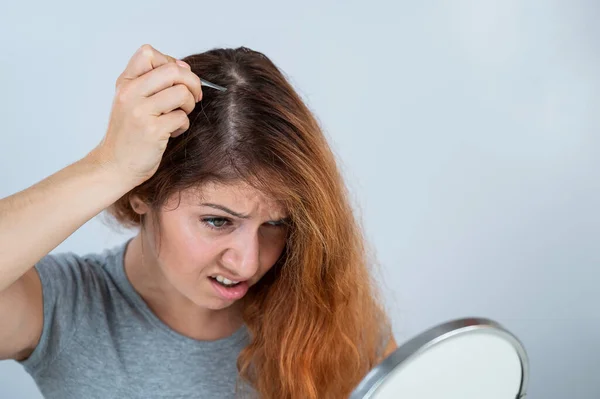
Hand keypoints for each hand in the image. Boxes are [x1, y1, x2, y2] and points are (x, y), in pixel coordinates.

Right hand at [89, 44, 202, 186]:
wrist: (114, 165)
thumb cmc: (129, 134)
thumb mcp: (131, 101)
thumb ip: (152, 82)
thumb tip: (183, 66)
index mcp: (125, 83)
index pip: (148, 53)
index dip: (170, 62)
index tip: (176, 79)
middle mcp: (130, 94)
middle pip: (173, 70)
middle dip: (192, 82)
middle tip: (194, 96)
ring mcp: (140, 111)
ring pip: (182, 93)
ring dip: (189, 104)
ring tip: (180, 115)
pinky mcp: (152, 130)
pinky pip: (182, 117)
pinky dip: (183, 125)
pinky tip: (172, 132)